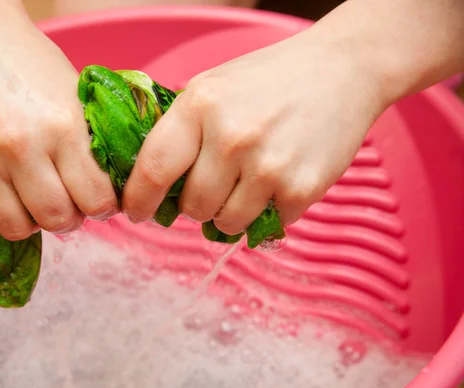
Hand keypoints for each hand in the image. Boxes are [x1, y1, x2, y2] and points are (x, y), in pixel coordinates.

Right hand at [0, 4, 117, 239]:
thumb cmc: (35, 68)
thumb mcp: (77, 99)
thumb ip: (92, 147)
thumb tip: (108, 195)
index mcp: (62, 128)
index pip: (95, 199)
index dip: (104, 208)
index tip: (100, 203)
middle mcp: (20, 146)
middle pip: (56, 220)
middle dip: (70, 220)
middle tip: (70, 207)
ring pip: (16, 228)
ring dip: (33, 222)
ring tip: (37, 201)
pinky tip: (5, 189)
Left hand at [122, 28, 388, 233]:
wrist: (342, 70)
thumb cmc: (269, 80)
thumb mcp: (211, 87)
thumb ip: (180, 128)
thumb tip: (148, 177)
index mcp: (199, 106)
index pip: (152, 170)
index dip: (138, 200)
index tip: (136, 212)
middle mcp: (230, 138)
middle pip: (192, 207)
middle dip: (195, 204)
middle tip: (211, 187)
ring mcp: (268, 166)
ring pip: (226, 223)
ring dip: (230, 213)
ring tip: (246, 183)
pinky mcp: (302, 189)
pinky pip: (268, 225)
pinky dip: (269, 211)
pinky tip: (278, 180)